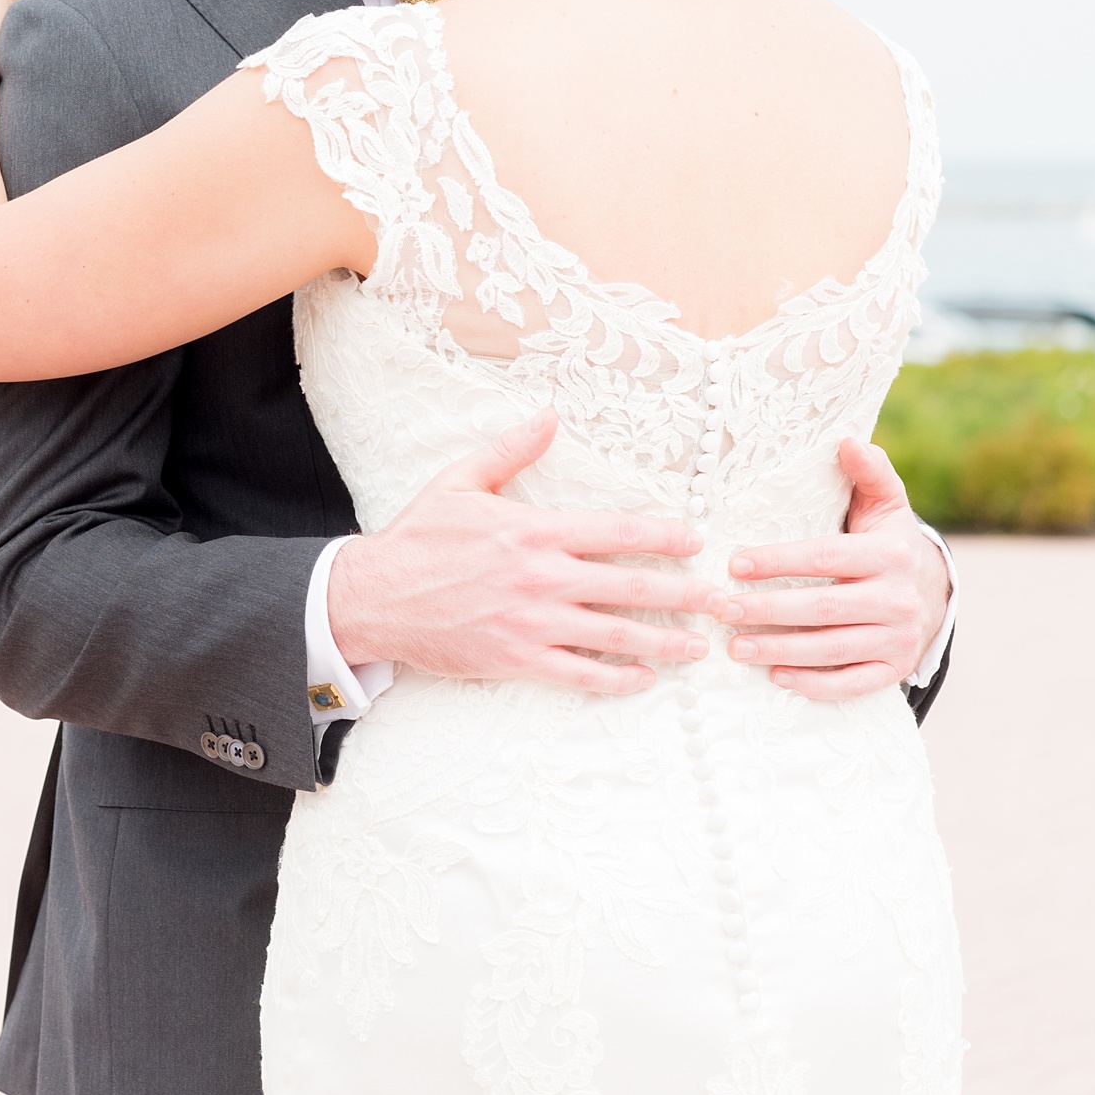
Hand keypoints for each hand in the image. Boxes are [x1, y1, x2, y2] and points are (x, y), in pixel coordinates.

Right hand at [327, 411, 729, 696]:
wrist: (374, 597)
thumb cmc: (419, 538)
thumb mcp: (461, 480)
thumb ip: (511, 450)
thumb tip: (548, 416)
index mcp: (536, 530)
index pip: (620, 533)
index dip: (666, 537)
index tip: (696, 541)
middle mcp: (543, 578)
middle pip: (632, 588)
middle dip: (684, 595)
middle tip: (719, 601)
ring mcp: (533, 623)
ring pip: (615, 635)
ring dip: (663, 644)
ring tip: (697, 648)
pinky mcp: (517, 659)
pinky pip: (580, 674)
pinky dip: (616, 679)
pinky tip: (642, 679)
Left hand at [717, 437, 952, 700]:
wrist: (933, 593)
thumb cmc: (889, 542)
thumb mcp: (885, 504)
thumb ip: (869, 473)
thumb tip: (849, 440)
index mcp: (890, 554)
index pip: (825, 557)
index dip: (778, 561)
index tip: (734, 564)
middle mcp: (897, 598)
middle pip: (823, 607)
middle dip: (767, 610)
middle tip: (721, 609)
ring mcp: (897, 637)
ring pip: (832, 648)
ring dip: (780, 650)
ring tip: (735, 647)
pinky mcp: (894, 668)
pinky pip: (851, 683)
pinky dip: (814, 684)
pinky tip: (777, 677)